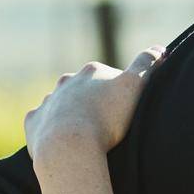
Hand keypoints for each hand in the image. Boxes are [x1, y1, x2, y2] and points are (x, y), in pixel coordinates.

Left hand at [25, 48, 162, 166]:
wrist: (69, 145)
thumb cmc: (106, 118)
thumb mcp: (135, 87)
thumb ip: (146, 65)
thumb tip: (160, 48)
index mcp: (91, 72)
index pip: (107, 76)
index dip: (117, 92)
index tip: (124, 111)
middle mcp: (66, 82)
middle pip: (81, 89)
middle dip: (91, 102)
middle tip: (105, 125)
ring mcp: (48, 102)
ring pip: (60, 106)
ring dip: (69, 116)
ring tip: (83, 138)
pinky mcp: (34, 122)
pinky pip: (41, 124)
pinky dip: (49, 131)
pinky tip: (60, 143)